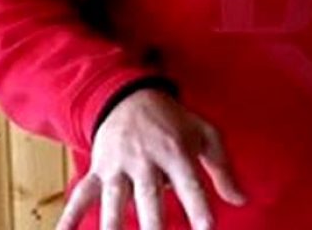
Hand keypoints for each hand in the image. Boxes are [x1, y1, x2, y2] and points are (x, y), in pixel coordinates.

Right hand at [55, 89, 245, 229]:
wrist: (129, 94)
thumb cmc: (173, 120)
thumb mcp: (204, 134)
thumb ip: (222, 169)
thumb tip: (241, 200)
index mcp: (175, 151)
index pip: (189, 183)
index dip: (198, 206)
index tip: (206, 228)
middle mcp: (145, 160)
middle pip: (149, 197)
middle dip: (153, 225)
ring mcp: (118, 166)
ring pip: (115, 201)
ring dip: (112, 226)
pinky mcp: (98, 170)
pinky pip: (82, 194)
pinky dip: (70, 216)